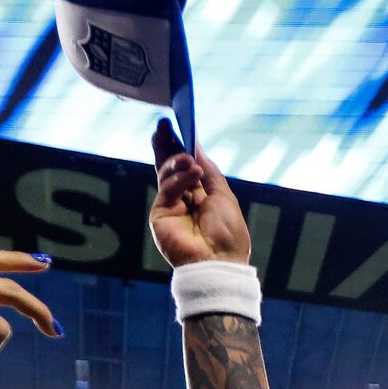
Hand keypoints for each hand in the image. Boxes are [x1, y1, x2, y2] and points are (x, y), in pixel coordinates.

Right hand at [149, 130, 253, 267]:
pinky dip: (180, 178)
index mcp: (198, 196)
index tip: (178, 126)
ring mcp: (169, 207)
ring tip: (191, 159)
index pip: (184, 167)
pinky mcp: (159, 215)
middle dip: (166, 145)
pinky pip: (167, 189)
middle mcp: (181, 200)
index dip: (180, 147)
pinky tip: (194, 172)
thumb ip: (209, 171)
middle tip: (164, 125)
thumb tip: (196, 147)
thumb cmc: (228, 234)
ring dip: (178, 162)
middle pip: (169, 167)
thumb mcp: (223, 195)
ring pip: (166, 174)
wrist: (220, 263)